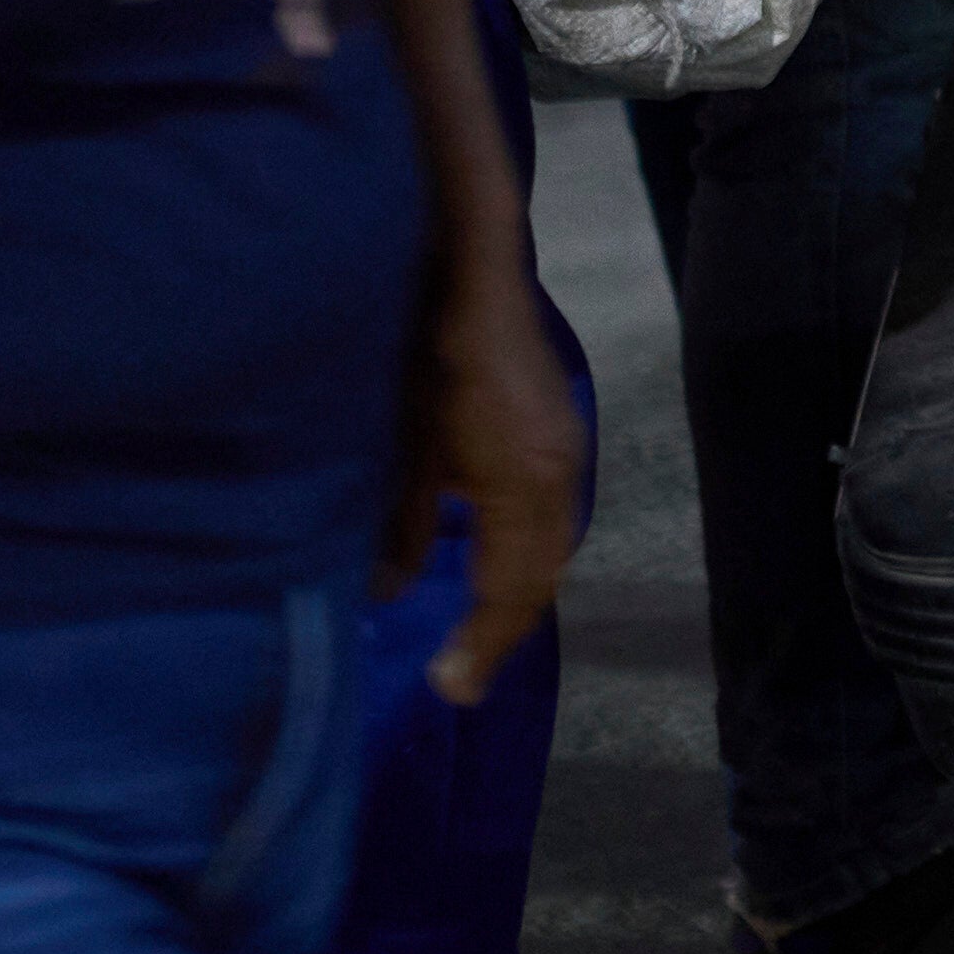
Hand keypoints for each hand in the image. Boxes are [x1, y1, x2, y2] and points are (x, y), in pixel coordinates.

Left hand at [387, 247, 584, 699]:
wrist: (468, 264)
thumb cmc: (424, 347)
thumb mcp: (404, 440)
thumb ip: (404, 520)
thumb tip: (391, 589)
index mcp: (522, 479)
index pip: (512, 586)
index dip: (481, 643)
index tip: (451, 688)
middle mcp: (555, 473)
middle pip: (540, 575)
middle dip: (503, 631)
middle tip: (462, 678)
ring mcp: (562, 451)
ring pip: (550, 548)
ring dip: (517, 594)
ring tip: (477, 635)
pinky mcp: (555, 433)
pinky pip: (550, 516)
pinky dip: (524, 554)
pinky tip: (493, 566)